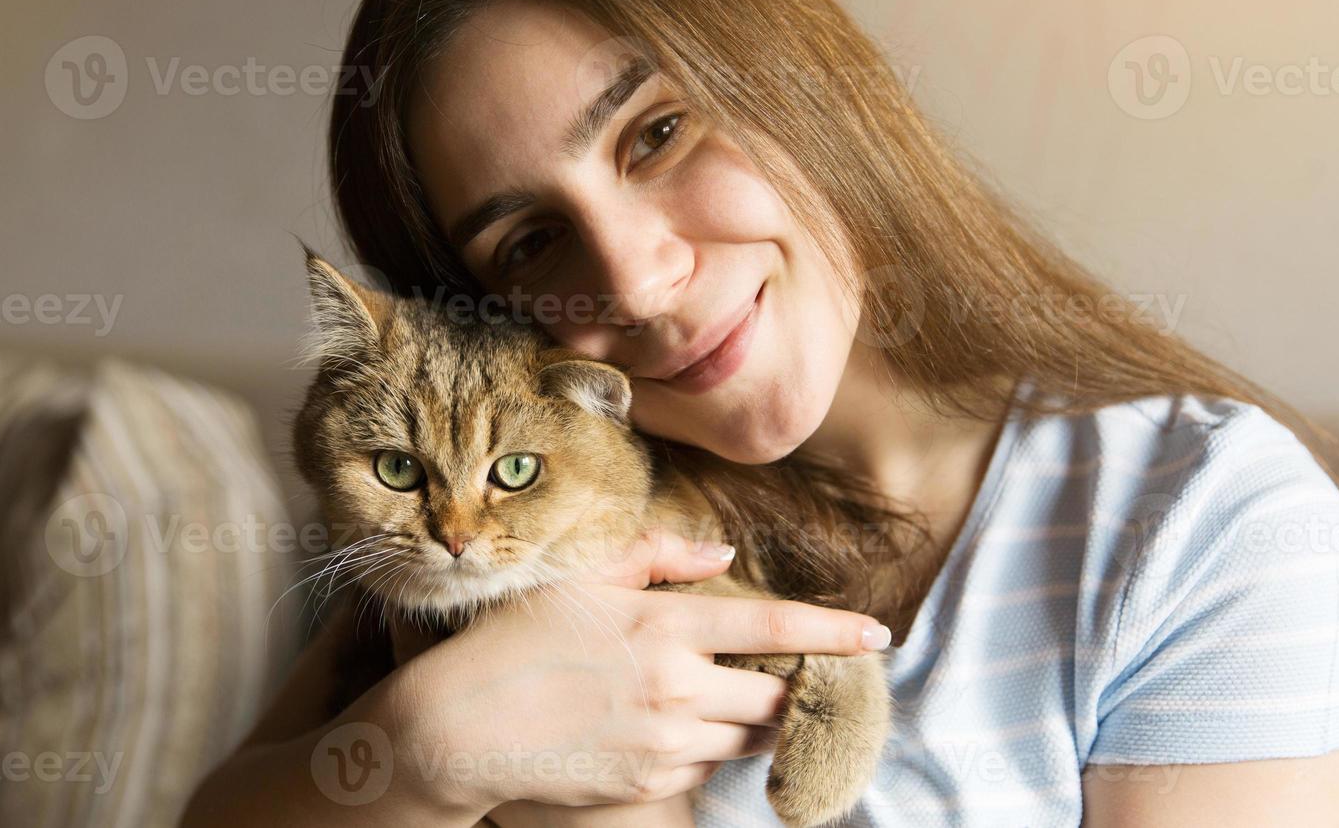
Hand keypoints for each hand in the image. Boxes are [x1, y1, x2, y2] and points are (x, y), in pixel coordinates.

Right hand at [377, 528, 886, 816]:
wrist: (459, 729)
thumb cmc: (515, 639)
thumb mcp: (582, 577)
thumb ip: (659, 555)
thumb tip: (724, 554)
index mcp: (666, 626)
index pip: (775, 626)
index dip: (834, 630)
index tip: (879, 635)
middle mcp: (678, 688)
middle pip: (778, 695)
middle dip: (797, 686)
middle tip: (794, 672)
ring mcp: (668, 743)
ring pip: (749, 734)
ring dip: (755, 716)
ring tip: (725, 694)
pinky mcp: (652, 784)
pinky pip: (707, 765)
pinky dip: (708, 744)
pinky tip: (669, 724)